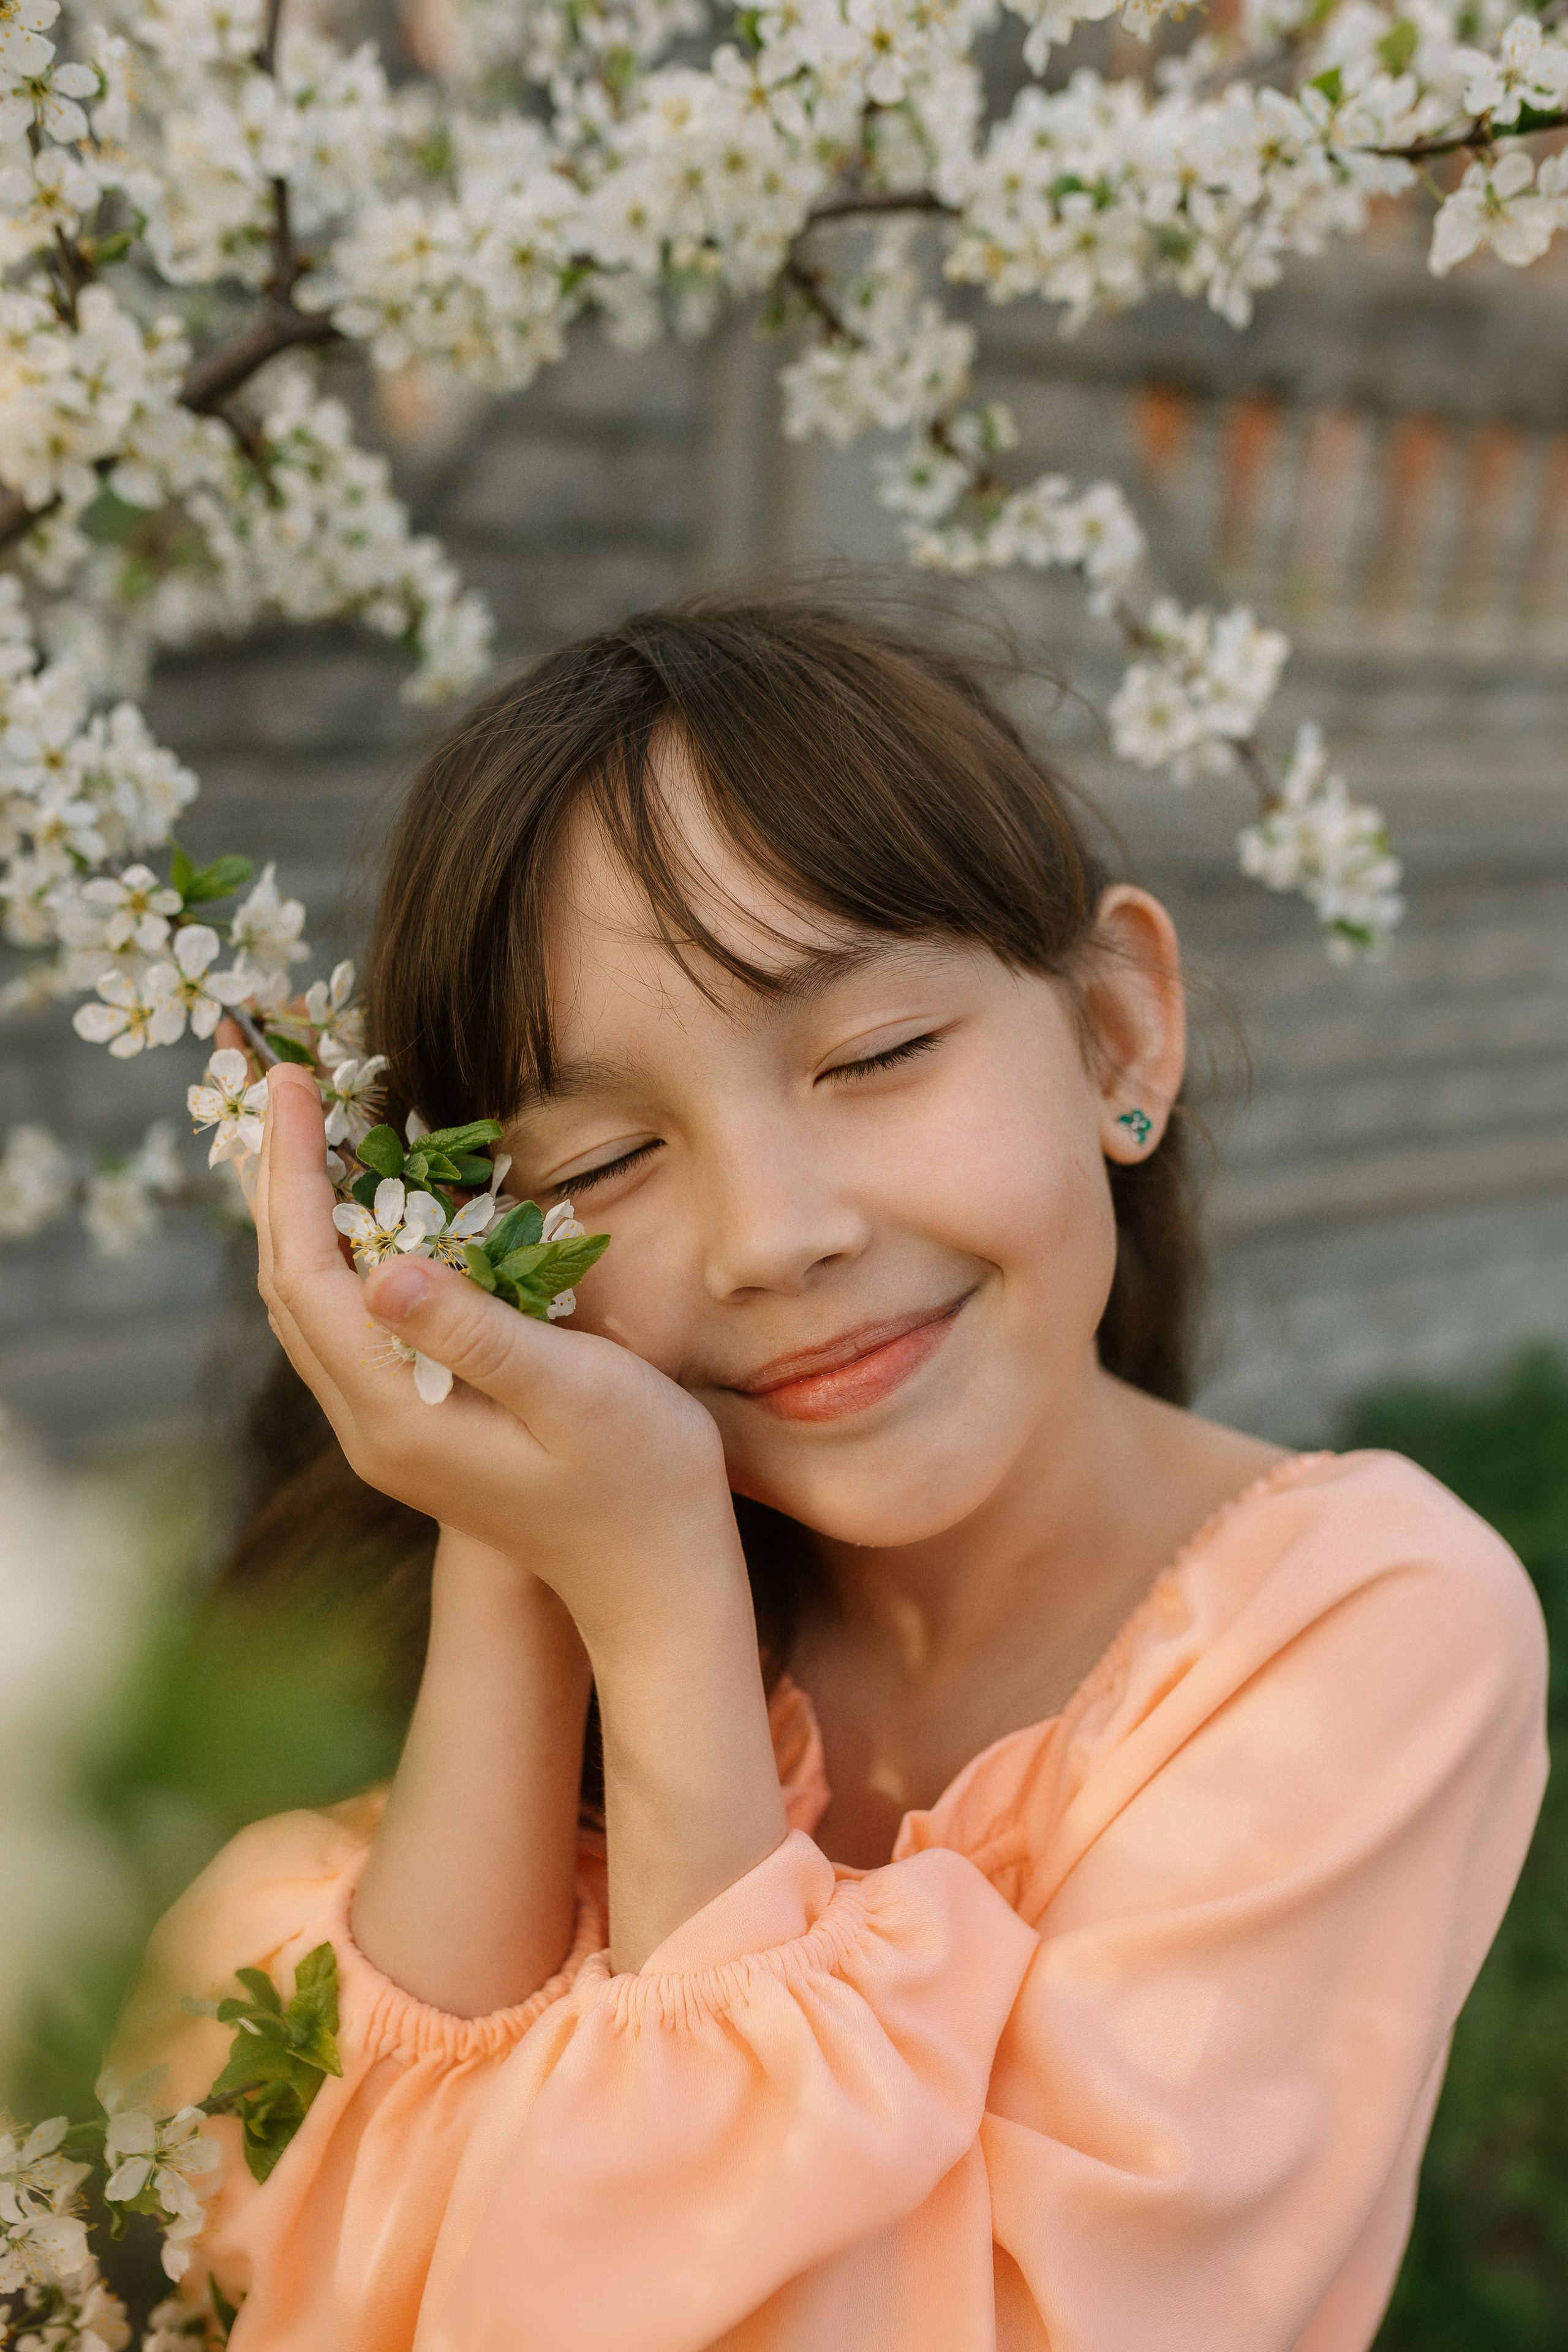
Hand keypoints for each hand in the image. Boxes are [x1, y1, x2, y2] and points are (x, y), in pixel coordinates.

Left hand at [254, 1062, 745, 1650]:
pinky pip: (347, 1329)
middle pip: (288, 1290)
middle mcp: (372, 1430)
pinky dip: (336, 1256)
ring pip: (310, 1311)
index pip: (311, 1277)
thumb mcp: (575, 1391)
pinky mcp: (416, 1429)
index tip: (294, 1084)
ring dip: (297, 1217)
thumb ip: (479, 1333)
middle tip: (282, 1082)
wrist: (657, 1578)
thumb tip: (384, 1270)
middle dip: (276, 1181)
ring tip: (299, 1131)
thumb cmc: (640, 1478)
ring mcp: (389, 1434)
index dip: (292, 1175)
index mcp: (399, 1417)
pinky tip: (356, 1215)